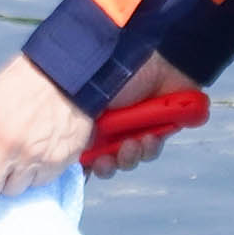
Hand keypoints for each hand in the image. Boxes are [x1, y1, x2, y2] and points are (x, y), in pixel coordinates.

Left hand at [0, 51, 94, 201]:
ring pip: (12, 191)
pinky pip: (37, 184)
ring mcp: (35, 157)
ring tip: (15, 159)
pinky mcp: (58, 163)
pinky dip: (33, 176)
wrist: (64, 76)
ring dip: (9, 181)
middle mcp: (10, 147)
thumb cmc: (22, 86)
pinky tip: (34, 156)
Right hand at [84, 53, 184, 177]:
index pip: (82, 150)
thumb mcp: (89, 101)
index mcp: (91, 119)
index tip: (82, 171)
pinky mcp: (157, 130)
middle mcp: (110, 127)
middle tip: (106, 162)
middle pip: (104, 160)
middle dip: (106, 166)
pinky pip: (150, 151)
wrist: (158, 63)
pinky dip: (149, 148)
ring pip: (128, 159)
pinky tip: (150, 138)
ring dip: (129, 157)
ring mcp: (134, 130)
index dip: (82, 164)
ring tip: (132, 144)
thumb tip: (75, 152)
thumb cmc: (117, 74)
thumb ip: (79, 127)